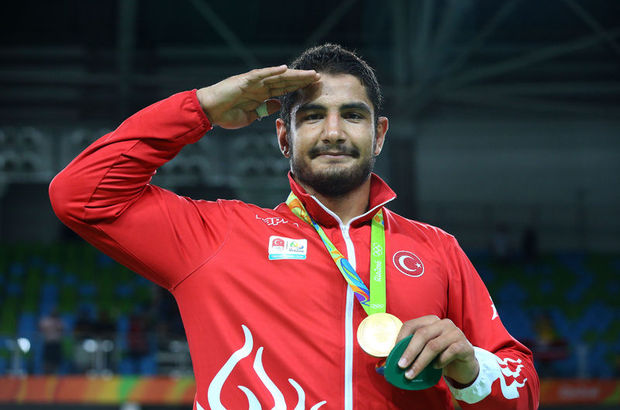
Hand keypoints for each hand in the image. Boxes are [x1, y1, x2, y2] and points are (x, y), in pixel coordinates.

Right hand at [196, 65, 319, 128]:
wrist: (209, 111)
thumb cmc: (227, 114)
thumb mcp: (252, 116)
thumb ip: (265, 109)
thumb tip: (278, 104)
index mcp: (262, 95)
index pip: (284, 89)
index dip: (299, 88)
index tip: (314, 87)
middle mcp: (259, 86)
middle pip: (285, 81)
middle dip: (301, 79)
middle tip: (318, 77)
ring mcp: (253, 82)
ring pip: (277, 76)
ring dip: (293, 74)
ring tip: (308, 73)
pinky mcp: (244, 80)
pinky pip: (261, 74)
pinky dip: (272, 71)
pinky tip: (285, 69)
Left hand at [396, 315, 478, 386]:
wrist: (464, 366)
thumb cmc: (441, 356)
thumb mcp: (425, 350)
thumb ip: (412, 350)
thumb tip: (391, 359)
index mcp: (431, 321)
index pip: (411, 325)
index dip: (401, 338)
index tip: (394, 352)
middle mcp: (443, 323)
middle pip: (422, 334)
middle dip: (409, 352)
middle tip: (401, 366)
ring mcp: (455, 333)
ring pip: (433, 346)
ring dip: (420, 362)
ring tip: (412, 373)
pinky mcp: (464, 345)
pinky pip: (449, 353)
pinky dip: (440, 362)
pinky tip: (436, 367)